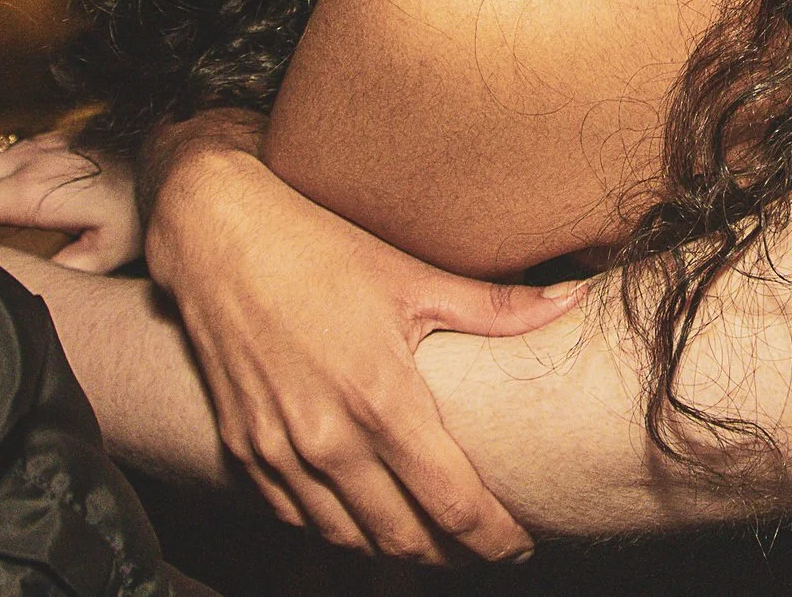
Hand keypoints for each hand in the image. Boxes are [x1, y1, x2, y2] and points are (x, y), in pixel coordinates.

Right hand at [0, 132, 141, 271]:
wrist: (170, 150)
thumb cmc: (142, 201)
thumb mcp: (110, 248)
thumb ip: (67, 268)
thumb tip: (32, 279)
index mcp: (30, 191)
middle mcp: (27, 160)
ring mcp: (38, 143)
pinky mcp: (50, 136)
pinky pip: (3, 153)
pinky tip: (20, 199)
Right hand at [144, 140, 578, 562]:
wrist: (218, 236)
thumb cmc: (320, 249)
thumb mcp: (413, 276)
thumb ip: (497, 306)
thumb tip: (573, 299)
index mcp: (381, 399)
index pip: (451, 504)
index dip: (492, 538)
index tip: (520, 544)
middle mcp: (327, 438)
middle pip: (402, 539)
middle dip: (451, 556)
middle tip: (483, 549)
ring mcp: (279, 451)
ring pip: (347, 539)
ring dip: (395, 551)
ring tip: (433, 542)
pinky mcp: (244, 449)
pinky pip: (296, 518)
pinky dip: (337, 530)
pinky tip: (364, 519)